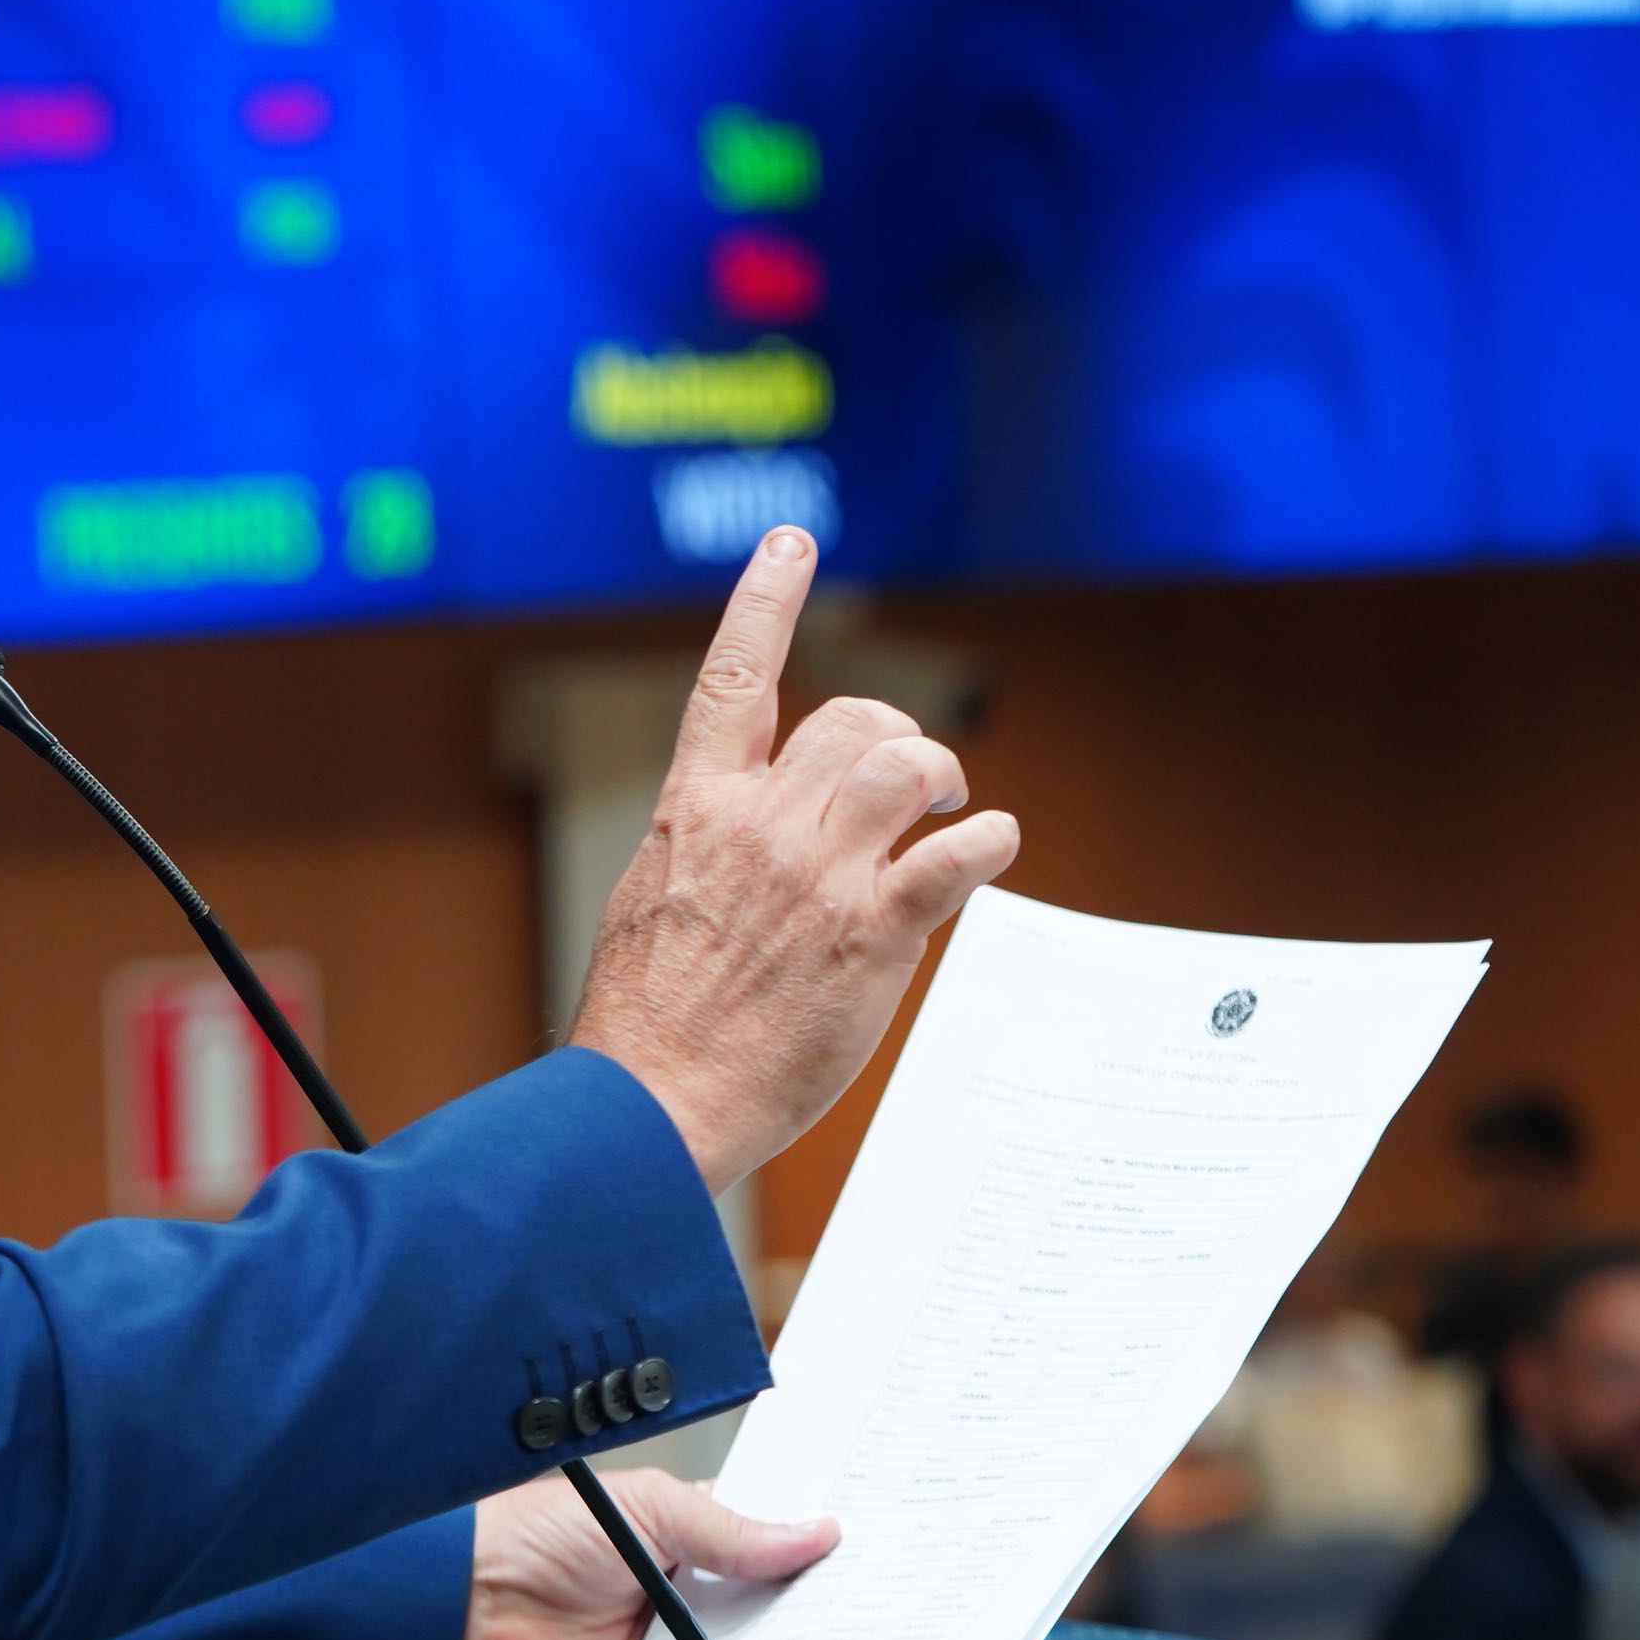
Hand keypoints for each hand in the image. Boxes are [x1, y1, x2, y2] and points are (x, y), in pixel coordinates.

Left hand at [456, 1468, 833, 1639]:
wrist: (465, 1599)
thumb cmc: (537, 1534)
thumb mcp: (650, 1511)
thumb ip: (734, 1531)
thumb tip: (817, 1534)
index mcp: (671, 1539)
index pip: (752, 1543)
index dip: (797, 1544)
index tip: (853, 1540)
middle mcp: (668, 1597)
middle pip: (753, 1608)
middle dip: (798, 1604)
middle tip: (858, 1595)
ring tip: (818, 1637)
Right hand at [567, 527, 1018, 1192]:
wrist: (651, 1097)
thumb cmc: (647, 1017)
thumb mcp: (651, 898)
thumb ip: (710, 848)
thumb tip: (750, 834)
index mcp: (696, 810)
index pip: (734, 678)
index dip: (765, 600)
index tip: (791, 542)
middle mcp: (759, 826)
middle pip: (855, 719)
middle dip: (898, 735)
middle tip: (918, 781)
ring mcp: (817, 876)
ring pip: (907, 764)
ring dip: (943, 775)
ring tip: (949, 808)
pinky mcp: (871, 935)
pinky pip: (955, 858)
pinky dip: (989, 840)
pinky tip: (992, 845)